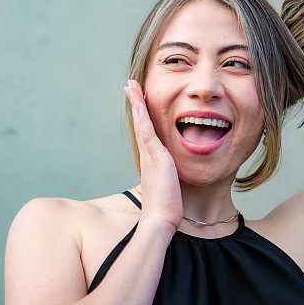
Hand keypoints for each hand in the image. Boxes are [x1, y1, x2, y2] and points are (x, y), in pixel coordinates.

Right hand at [124, 79, 182, 231]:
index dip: (141, 116)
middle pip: (139, 123)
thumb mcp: (169, 188)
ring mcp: (150, 153)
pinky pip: (146, 127)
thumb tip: (173, 182)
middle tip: (130, 86)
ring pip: (140, 121)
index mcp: (151, 161)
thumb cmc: (166, 209)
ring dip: (136, 101)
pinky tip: (138, 98)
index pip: (146, 133)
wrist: (161, 219)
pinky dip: (141, 111)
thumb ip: (170, 180)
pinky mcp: (155, 154)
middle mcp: (147, 154)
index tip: (138, 103)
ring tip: (131, 85)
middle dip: (135, 103)